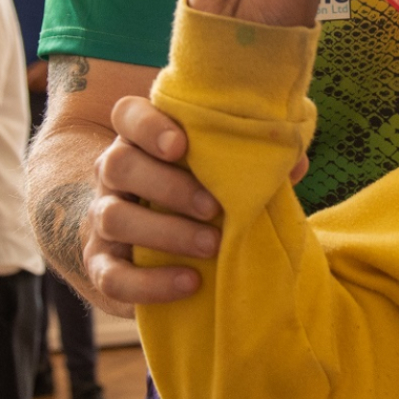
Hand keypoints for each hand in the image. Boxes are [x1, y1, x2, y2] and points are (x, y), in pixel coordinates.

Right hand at [84, 94, 310, 312]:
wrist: (164, 246)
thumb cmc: (204, 193)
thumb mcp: (226, 172)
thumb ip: (255, 162)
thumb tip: (296, 164)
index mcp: (141, 139)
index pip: (128, 115)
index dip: (148, 125)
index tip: (181, 145)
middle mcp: (113, 173)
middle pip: (117, 163)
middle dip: (167, 186)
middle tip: (214, 208)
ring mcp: (102, 218)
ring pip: (113, 217)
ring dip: (165, 232)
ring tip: (212, 246)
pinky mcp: (102, 264)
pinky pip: (111, 275)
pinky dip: (150, 283)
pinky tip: (191, 282)